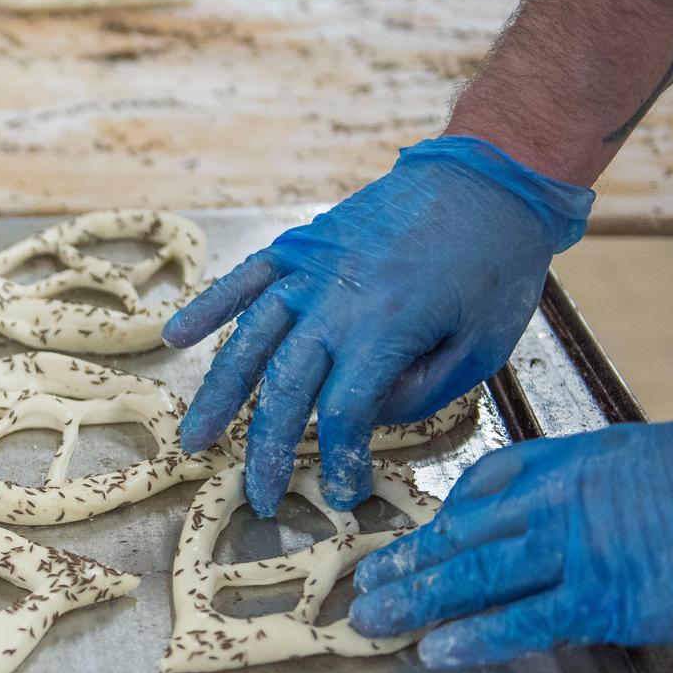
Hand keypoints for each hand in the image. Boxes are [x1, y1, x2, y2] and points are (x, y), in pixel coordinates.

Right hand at [162, 136, 594, 516]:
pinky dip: (208, 308)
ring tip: (196, 438)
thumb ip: (421, 389)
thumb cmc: (497, 264)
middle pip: (286, 387)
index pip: (345, 411)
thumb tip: (367, 413)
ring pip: (250, 339)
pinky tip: (175, 338)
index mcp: (385, 328)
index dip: (339, 457)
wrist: (489, 177)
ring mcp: (308, 269)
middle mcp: (334, 300)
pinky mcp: (300, 244)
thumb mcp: (484, 345)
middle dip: (268, 448)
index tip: (341, 492)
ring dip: (219, 393)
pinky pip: (244, 278)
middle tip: (258, 495)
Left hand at [351, 422, 672, 666]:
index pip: (484, 485)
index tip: (415, 538)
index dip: (444, 518)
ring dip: (416, 600)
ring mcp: (576, 550)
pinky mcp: (604, 599)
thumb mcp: (648, 462)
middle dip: (408, 561)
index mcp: (571, 461)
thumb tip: (577, 516)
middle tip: (364, 582)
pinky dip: (476, 638)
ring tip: (371, 619)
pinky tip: (437, 651)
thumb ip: (599, 488)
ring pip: (473, 577)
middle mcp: (558, 500)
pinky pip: (523, 622)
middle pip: (463, 533)